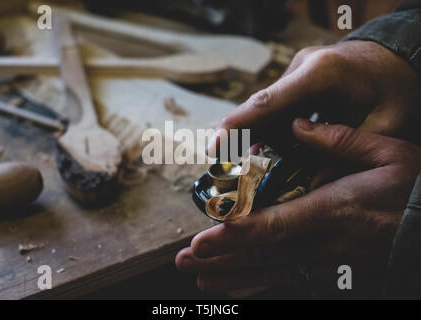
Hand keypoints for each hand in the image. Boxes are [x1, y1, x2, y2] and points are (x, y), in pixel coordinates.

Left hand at [176, 120, 420, 292]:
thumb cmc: (415, 191)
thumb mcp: (389, 153)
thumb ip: (340, 139)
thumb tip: (297, 127)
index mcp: (336, 209)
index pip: (276, 225)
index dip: (237, 234)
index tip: (204, 238)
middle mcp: (327, 242)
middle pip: (265, 254)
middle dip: (223, 258)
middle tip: (185, 260)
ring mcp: (330, 263)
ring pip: (273, 273)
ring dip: (233, 277)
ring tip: (200, 279)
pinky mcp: (334, 273)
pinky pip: (292, 283)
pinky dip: (260, 287)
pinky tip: (236, 289)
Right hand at [208, 40, 420, 156]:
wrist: (395, 58)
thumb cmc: (394, 86)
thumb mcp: (386, 123)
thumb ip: (348, 152)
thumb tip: (311, 187)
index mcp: (321, 74)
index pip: (268, 102)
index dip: (237, 125)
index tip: (212, 148)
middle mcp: (301, 69)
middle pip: (259, 108)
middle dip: (237, 138)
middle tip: (221, 168)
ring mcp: (296, 73)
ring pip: (266, 112)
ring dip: (257, 140)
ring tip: (250, 170)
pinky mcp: (296, 81)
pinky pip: (276, 110)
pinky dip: (271, 133)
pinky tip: (270, 154)